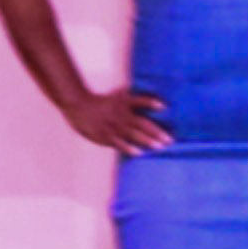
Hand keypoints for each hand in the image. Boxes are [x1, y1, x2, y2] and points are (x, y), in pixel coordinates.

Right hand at [56, 84, 171, 156]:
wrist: (78, 106)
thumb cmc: (101, 102)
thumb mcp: (117, 95)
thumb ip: (132, 97)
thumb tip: (153, 99)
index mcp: (123, 102)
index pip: (140, 101)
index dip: (151, 103)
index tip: (164, 107)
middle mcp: (120, 114)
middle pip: (141, 123)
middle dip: (156, 131)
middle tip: (170, 139)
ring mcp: (113, 125)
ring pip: (132, 134)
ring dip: (147, 141)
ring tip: (160, 147)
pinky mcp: (105, 136)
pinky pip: (119, 143)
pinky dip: (129, 148)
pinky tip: (139, 153)